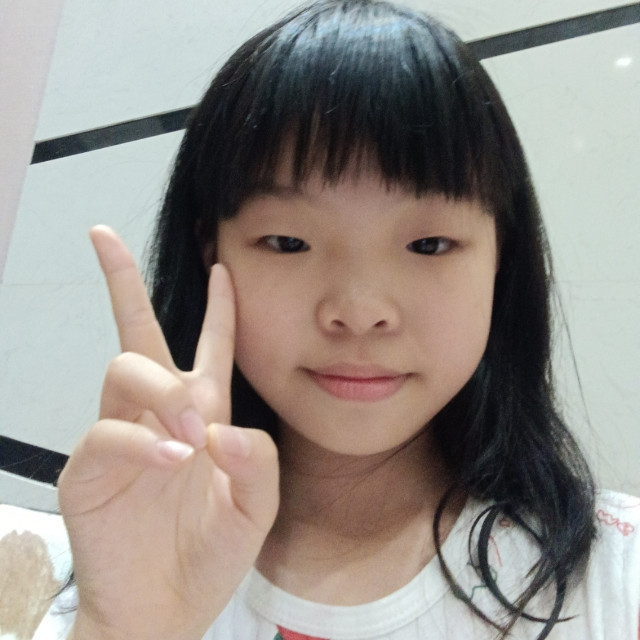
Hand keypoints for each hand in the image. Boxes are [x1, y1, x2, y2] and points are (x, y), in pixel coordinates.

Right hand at [59, 226, 278, 639]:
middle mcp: (158, 414)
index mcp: (202, 415)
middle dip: (124, 286)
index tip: (221, 267)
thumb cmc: (210, 553)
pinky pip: (107, 435)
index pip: (211, 346)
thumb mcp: (256, 508)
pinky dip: (141, 444)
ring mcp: (121, 437)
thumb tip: (222, 427)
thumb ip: (258, 463)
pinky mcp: (89, 471)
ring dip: (161, 392)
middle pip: (139, 335)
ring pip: (123, 370)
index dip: (219, 307)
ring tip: (189, 436)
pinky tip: (170, 461)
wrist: (168, 610)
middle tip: (159, 338)